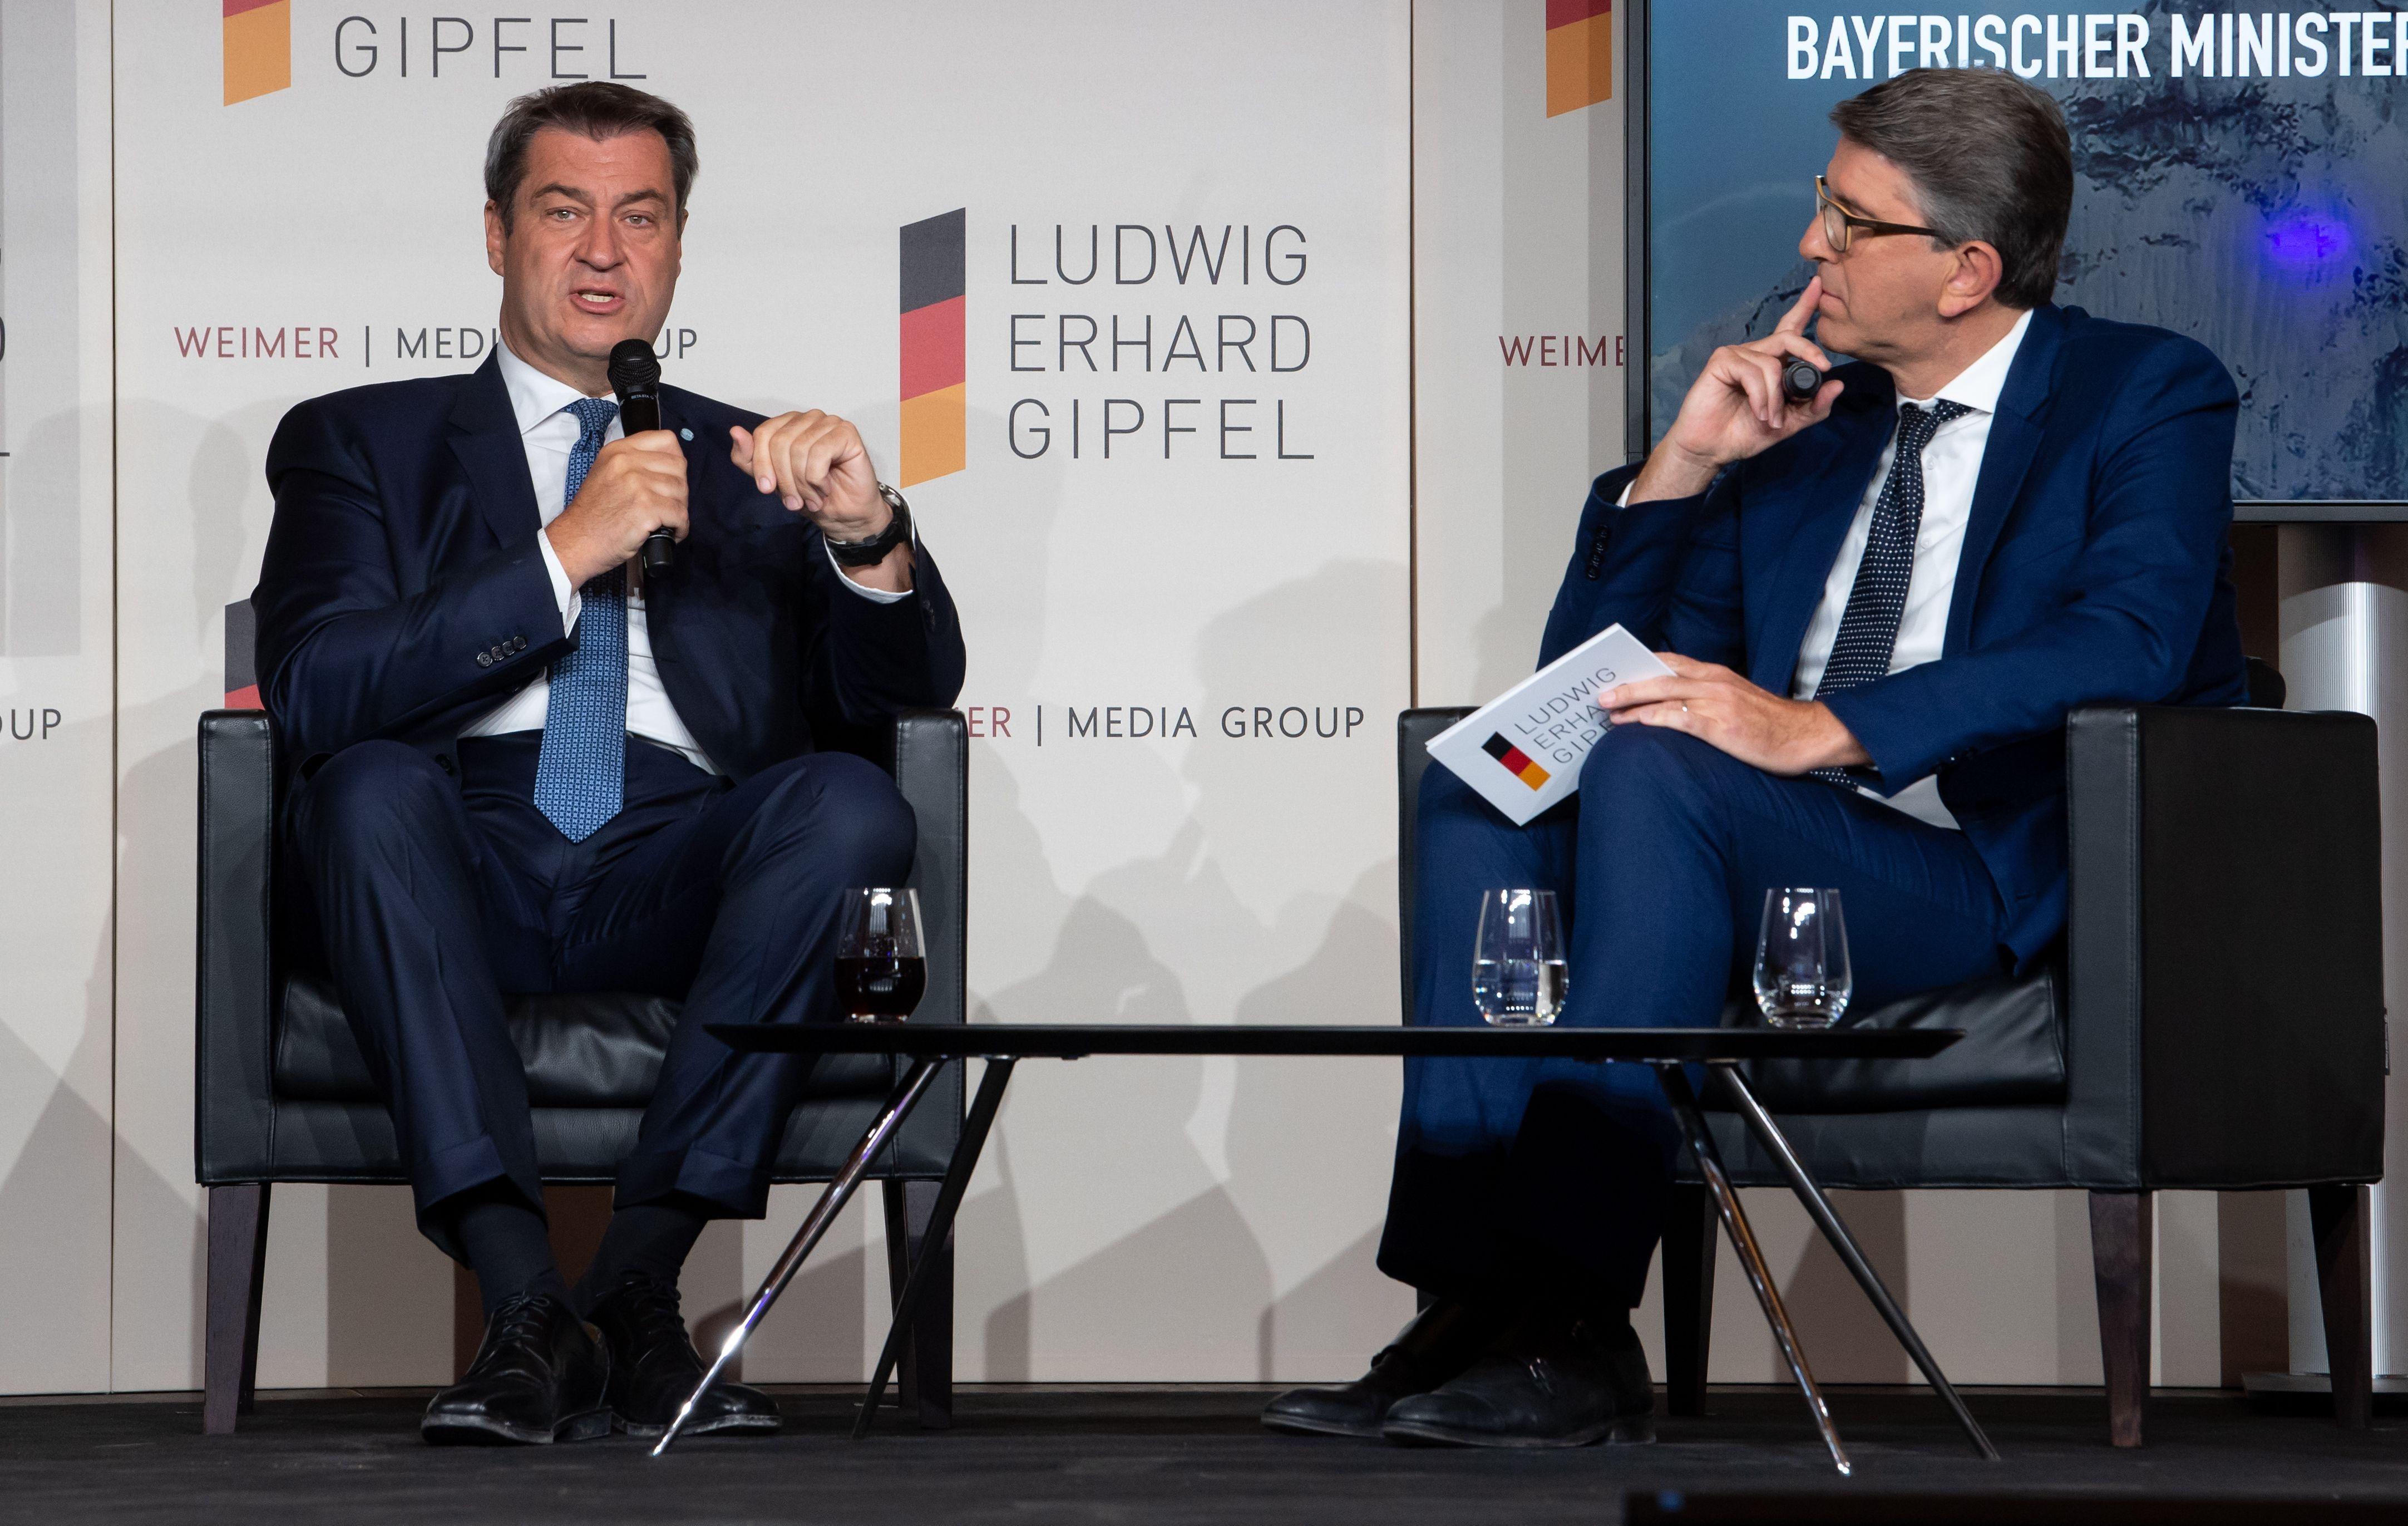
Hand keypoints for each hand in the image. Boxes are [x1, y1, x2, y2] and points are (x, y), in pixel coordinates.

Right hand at [544, 430, 688, 586]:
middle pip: (678, 466)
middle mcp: (627, 462)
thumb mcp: (607, 473)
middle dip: (679, 488)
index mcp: (619, 451)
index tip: (670, 477)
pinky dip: (680, 527)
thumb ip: (634, 463)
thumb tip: (667, 465)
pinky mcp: (646, 508)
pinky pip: (680, 514)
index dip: (674, 460)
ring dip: (679, 510)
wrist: (577, 541)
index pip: (667, 440)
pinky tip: (670, 532)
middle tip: (668, 505)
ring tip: (667, 521)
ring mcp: (637, 484)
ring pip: (681, 491)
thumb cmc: (594, 514)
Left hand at [731, 410, 912, 591]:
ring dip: (803, 484)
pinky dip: (818, 479)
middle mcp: (808, 418)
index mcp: (788, 424)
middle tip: (794, 502)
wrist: (844, 515)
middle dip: (784, 479)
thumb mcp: (772, 481)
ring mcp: (829, 423)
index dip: (761, 464)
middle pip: (780, 442)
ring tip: (811, 498)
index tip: (767, 489)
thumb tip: (735, 431)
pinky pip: (820, 453)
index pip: (763, 433)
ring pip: (799, 449)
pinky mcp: (847, 432)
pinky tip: (826, 488)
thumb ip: (750, 459)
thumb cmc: (811, 495)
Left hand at [1597, 653, 1870, 775]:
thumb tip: (1668, 705)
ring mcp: (1719, 703)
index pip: (1669, 661)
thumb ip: (1705, 697)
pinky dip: (1656, 719)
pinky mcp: (1723, 727)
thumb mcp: (1735, 701)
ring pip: (1667, 695)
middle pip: (1661, 677)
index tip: (1613, 672)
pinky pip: (1682, 719)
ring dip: (1634, 703)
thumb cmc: (1768, 724)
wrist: (1807, 736)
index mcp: (1716, 674)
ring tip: (1610, 713)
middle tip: (1601, 694)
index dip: (1639, 666)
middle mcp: (1714, 682)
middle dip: (1627, 684)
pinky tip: (1638, 724)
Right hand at [1629, 278, 1845, 503]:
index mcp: (1772, 362)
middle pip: (1789, 337)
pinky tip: (1758, 412)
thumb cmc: (1744, 434)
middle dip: (1810, 351)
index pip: (1791, 328)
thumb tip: (1838, 385)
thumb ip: (1814, 408)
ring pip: (1773, 364)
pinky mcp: (1722, 361)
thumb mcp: (1788, 424)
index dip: (1805, 305)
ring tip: (1770, 420)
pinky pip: (1753, 372)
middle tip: (1823, 368)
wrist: (1711, 449)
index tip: (1819, 285)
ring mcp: (1737, 354)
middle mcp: (1756, 353)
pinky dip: (1761, 396)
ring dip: (1776, 398)